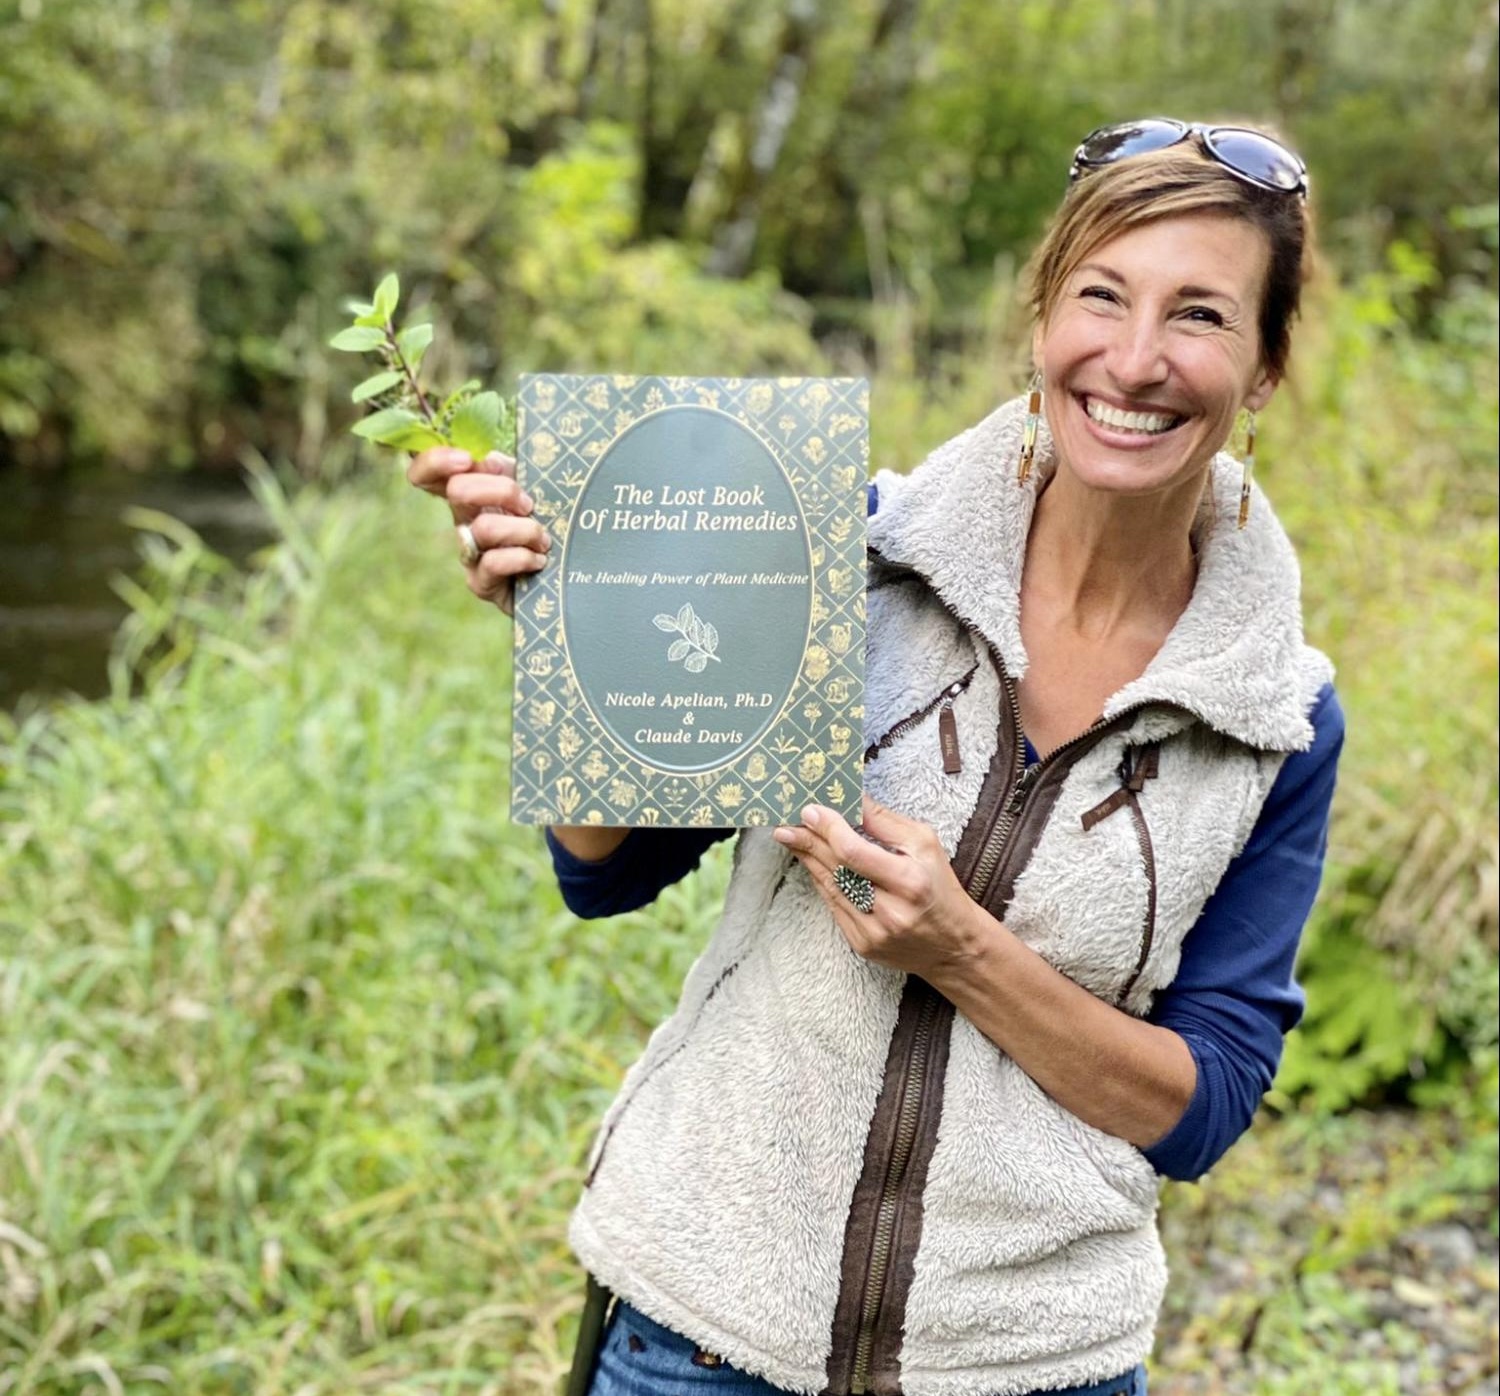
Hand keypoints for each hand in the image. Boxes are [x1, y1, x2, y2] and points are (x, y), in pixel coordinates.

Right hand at [406, 447, 549, 614]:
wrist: (563, 577)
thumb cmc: (549, 526)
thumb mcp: (535, 488)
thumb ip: (511, 470)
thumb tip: (489, 459)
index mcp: (472, 494)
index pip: (429, 473)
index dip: (435, 462)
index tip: (467, 459)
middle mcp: (463, 521)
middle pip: (458, 491)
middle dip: (502, 490)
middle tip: (529, 505)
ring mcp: (469, 553)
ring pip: (484, 527)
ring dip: (524, 529)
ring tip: (543, 540)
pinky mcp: (480, 583)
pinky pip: (495, 562)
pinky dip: (523, 557)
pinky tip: (539, 560)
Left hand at [773, 795, 987, 978]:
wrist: (954, 946)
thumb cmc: (940, 887)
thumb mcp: (926, 845)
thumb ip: (886, 822)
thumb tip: (852, 797)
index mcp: (909, 881)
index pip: (853, 852)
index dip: (827, 829)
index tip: (810, 810)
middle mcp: (889, 910)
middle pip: (836, 868)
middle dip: (808, 841)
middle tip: (786, 824)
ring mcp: (873, 932)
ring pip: (829, 887)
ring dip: (808, 860)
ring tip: (791, 838)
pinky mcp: (862, 944)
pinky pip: (833, 906)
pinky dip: (822, 882)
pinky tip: (812, 864)